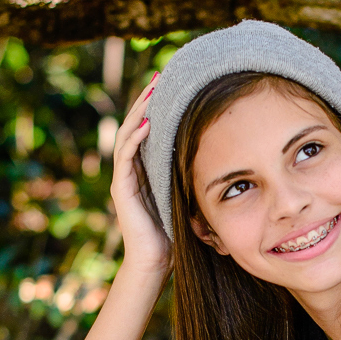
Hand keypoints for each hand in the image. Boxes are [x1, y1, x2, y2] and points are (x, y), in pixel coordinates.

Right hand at [110, 73, 170, 279]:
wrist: (156, 262)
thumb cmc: (175, 235)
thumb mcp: (187, 196)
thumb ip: (190, 176)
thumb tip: (219, 157)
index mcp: (146, 170)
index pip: (149, 130)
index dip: (158, 107)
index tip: (174, 86)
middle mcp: (132, 170)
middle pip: (136, 125)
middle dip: (147, 100)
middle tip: (160, 76)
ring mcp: (124, 178)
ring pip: (128, 134)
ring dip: (139, 111)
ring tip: (152, 91)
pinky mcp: (121, 189)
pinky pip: (126, 156)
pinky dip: (135, 138)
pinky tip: (147, 123)